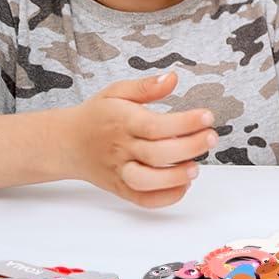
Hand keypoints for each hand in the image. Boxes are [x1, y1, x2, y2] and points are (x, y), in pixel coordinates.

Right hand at [63, 73, 215, 207]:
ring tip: (195, 167)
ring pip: (146, 181)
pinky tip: (184, 185)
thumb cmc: (97, 116)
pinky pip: (142, 200)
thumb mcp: (116, 92)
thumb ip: (145, 86)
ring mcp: (120, 171)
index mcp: (122, 122)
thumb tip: (172, 78)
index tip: (207, 117)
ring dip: (175, 177)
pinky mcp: (121, 188)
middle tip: (211, 138)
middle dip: (189, 148)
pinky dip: (165, 198)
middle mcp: (121, 149)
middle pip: (157, 154)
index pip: (155, 126)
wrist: (66, 143)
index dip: (184, 123)